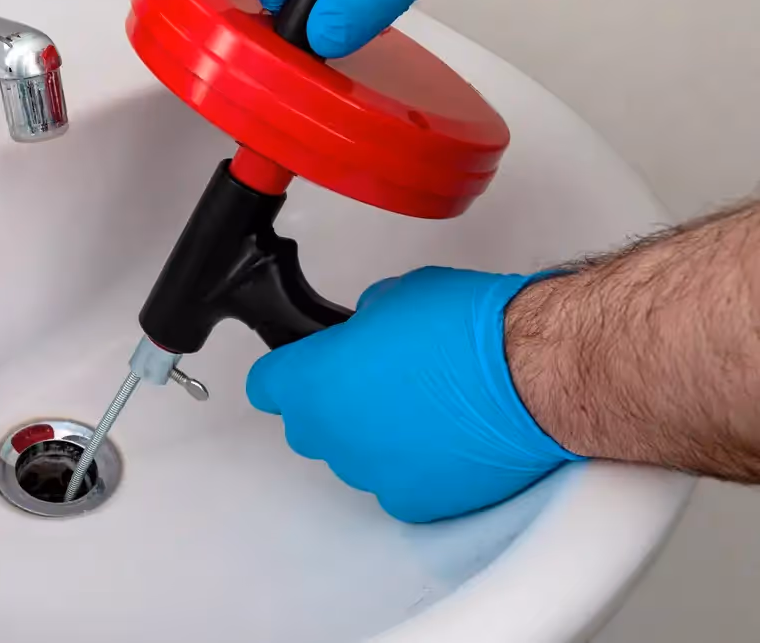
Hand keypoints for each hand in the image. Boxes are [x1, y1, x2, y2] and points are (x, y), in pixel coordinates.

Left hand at [246, 267, 581, 522]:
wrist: (531, 375)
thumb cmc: (468, 328)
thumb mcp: (395, 296)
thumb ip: (361, 323)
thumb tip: (364, 332)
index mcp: (313, 381)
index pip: (266, 385)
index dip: (285, 373)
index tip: (300, 368)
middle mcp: (332, 434)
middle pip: (309, 425)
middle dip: (333, 404)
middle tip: (377, 380)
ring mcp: (370, 473)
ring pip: (355, 456)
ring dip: (375, 436)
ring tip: (424, 409)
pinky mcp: (414, 502)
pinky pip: (398, 483)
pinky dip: (414, 466)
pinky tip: (445, 440)